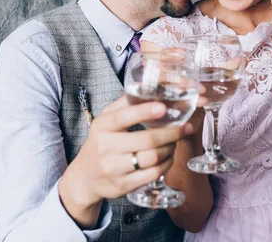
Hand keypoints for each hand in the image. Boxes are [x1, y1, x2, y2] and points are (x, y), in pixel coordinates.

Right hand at [59, 96, 193, 226]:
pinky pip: (153, 174)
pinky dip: (166, 164)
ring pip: (153, 158)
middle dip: (171, 133)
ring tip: (176, 141)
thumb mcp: (105, 121)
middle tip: (185, 127)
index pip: (123, 117)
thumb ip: (124, 104)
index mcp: (102, 126)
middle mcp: (105, 147)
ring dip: (171, 148)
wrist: (85, 177)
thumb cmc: (101, 143)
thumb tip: (148, 86)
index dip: (145, 112)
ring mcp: (114, 168)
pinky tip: (169, 156)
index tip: (164, 107)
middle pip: (147, 140)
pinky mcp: (123, 185)